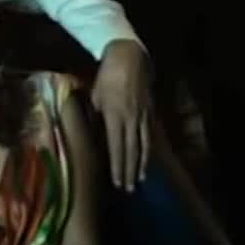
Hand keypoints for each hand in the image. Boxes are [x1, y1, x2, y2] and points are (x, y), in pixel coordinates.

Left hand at [90, 39, 150, 191]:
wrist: (129, 56)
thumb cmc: (107, 74)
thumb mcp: (95, 94)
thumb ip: (96, 114)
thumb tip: (96, 131)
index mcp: (115, 115)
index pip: (116, 146)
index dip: (118, 166)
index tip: (117, 181)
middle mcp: (130, 118)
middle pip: (131, 149)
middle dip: (129, 170)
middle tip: (128, 188)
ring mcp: (142, 114)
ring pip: (143, 143)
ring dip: (141, 163)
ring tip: (140, 178)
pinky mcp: (149, 109)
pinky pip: (149, 132)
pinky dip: (148, 147)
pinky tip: (147, 156)